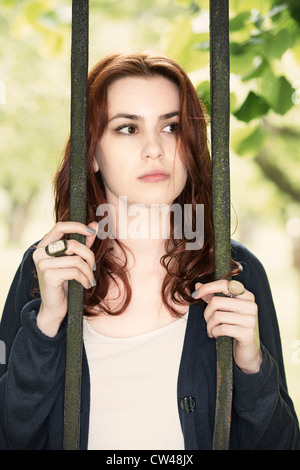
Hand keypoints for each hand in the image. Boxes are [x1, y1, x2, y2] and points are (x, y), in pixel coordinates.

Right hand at [33, 221, 97, 336]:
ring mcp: (43, 264)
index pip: (60, 226)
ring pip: (76, 260)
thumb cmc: (64, 282)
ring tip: (90, 279)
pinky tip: (85, 285)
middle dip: (89, 255)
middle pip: (73, 244)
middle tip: (93, 266)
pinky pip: (75, 272)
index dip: (77, 226)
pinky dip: (85, 279)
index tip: (91, 231)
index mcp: (44, 245)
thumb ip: (83, 243)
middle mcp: (40, 253)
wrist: (54, 307)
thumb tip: (95, 225)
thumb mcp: (74, 260)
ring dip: (88, 271)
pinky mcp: (49, 276)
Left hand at [193, 280, 262, 373]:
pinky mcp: (248, 333)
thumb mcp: (224, 309)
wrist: (248, 350)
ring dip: (209, 325)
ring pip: (218, 316)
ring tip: (211, 329)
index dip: (207, 288)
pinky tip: (216, 334)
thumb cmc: (234, 326)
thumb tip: (197, 285)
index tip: (195, 296)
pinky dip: (214, 332)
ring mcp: (251, 319)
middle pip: (217, 301)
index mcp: (246, 295)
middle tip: (207, 320)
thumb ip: (212, 296)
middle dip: (206, 312)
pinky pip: (223, 329)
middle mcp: (250, 305)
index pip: (224, 284)